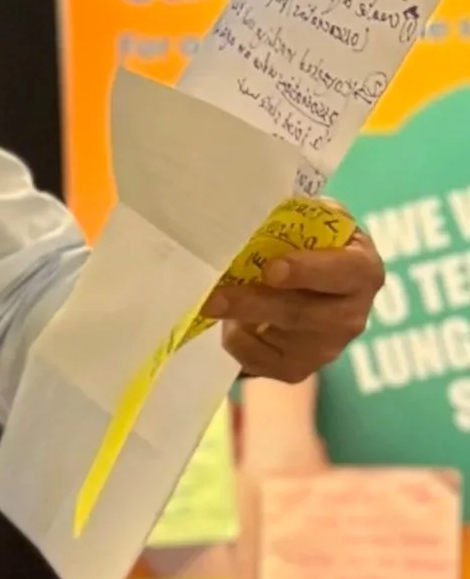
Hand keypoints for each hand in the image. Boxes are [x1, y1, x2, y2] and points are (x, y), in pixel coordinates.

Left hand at [205, 223, 384, 384]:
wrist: (316, 288)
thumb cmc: (314, 246)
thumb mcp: (316, 222)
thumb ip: (300, 216)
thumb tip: (260, 208)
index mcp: (363, 272)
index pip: (343, 272)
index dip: (307, 271)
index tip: (271, 269)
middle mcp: (352, 317)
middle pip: (299, 314)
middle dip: (253, 304)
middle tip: (214, 298)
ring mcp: (326, 349)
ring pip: (273, 338)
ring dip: (238, 318)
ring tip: (217, 297)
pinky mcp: (297, 370)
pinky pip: (256, 359)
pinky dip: (236, 337)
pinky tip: (237, 319)